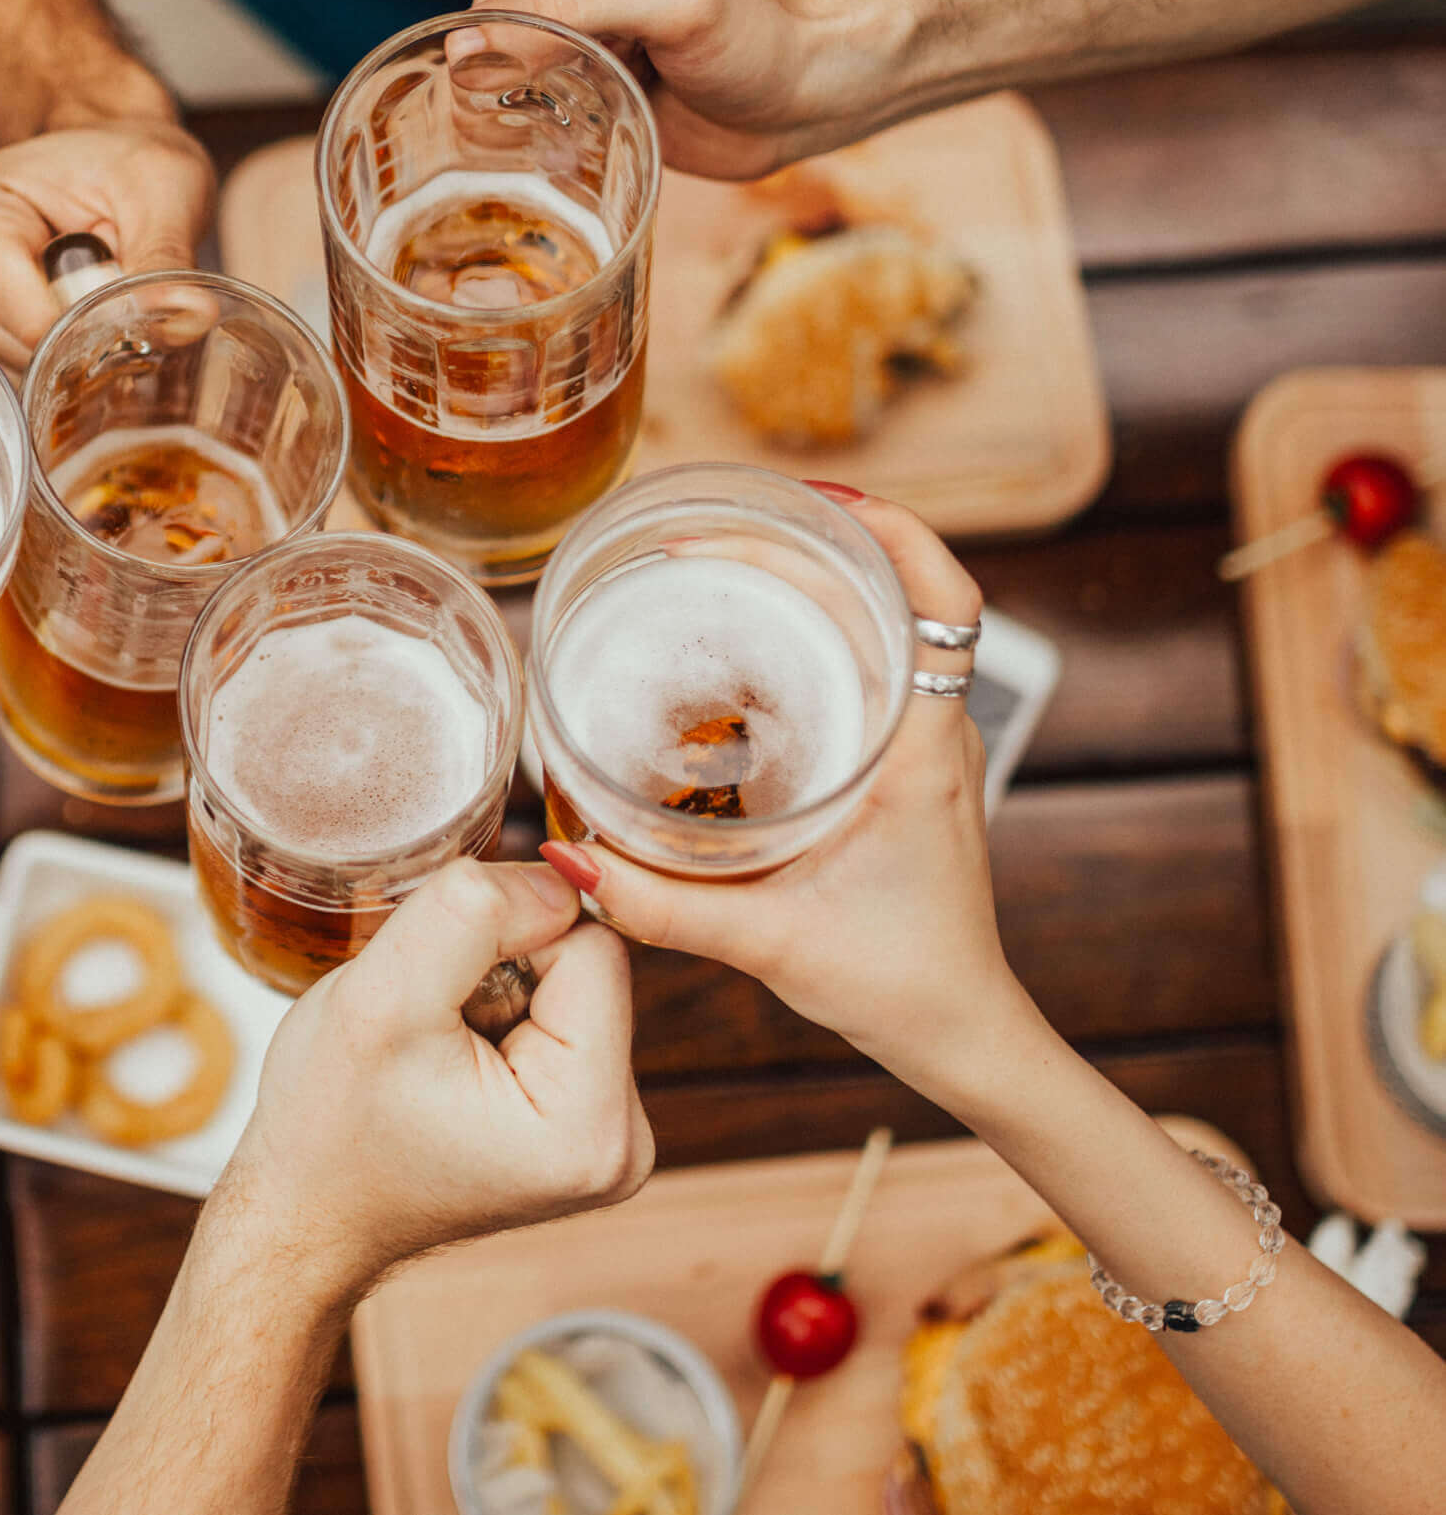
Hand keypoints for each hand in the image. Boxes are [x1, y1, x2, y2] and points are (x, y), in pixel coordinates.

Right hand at [0, 115, 216, 365]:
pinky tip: (65, 309)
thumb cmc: (125, 162)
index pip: (31, 324)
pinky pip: (18, 379)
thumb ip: (167, 255)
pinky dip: (58, 357)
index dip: (98, 326)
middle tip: (110, 275)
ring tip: (85, 285)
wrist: (105, 158)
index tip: (132, 293)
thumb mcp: (162, 188)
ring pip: (22, 376)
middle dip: (85, 336)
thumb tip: (191, 316)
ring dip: (74, 348)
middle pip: (24, 356)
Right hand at [223, 859, 653, 1293]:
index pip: (592, 945)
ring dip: (495, 986)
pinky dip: (498, 1012)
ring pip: (569, 980)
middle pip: (589, 962)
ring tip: (434, 1045)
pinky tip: (451, 1056)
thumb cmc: (328, 1127)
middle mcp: (624, 1140)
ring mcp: (608, 1134)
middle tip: (429, 1026)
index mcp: (592, 1126)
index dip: (508, 933)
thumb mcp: (382, 998)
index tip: (437, 984)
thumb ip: (474, 913)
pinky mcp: (583, 1119)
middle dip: (502, 965)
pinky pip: (558, 1012)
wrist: (305, 1213)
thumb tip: (560, 877)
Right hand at [472, 0, 881, 176]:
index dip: (526, 51)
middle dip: (525, 86)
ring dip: (532, 118)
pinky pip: (510, 114)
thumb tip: (467, 47)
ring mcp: (550, 17)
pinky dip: (540, 138)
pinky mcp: (561, 70)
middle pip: (480, 45)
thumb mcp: (672, 0)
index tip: (605, 64)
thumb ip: (567, 10)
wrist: (805, 90)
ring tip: (605, 111)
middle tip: (608, 92)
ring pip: (487, 85)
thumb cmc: (758, 31)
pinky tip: (592, 135)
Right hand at [541, 490, 1022, 1093]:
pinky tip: (740, 642)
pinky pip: (861, 671)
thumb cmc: (899, 985)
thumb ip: (667, 907)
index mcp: (924, 752)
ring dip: (809, 583)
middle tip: (704, 535)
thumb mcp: (772, 942)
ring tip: (717, 561)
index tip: (821, 499)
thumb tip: (574, 862)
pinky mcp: (898, 767)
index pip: (945, 604)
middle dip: (805, 545)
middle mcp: (932, 733)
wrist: (958, 1032)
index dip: (896, 533)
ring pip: (877, 628)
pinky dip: (807, 635)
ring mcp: (920, 747)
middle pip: (891, 596)